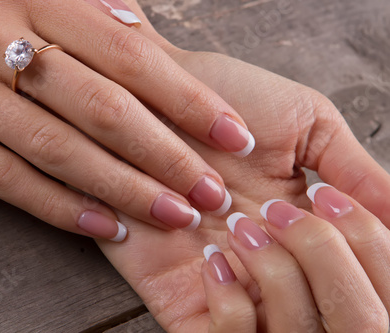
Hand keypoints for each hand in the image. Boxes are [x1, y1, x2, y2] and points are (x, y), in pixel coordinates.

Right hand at [0, 0, 255, 240]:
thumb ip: (86, 8)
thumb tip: (146, 42)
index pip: (130, 55)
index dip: (187, 100)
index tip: (231, 135)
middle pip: (101, 109)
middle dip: (165, 155)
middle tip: (209, 190)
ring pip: (56, 150)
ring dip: (122, 189)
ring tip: (172, 215)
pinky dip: (56, 206)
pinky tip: (103, 225)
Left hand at [98, 49, 389, 331]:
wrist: (151, 98)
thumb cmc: (225, 103)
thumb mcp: (307, 124)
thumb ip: (357, 171)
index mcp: (311, 235)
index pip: (365, 283)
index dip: (369, 257)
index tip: (334, 208)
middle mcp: (275, 270)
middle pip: (336, 320)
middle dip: (327, 272)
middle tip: (284, 215)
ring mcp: (229, 289)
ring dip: (281, 289)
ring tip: (246, 229)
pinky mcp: (177, 298)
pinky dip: (232, 314)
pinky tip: (214, 258)